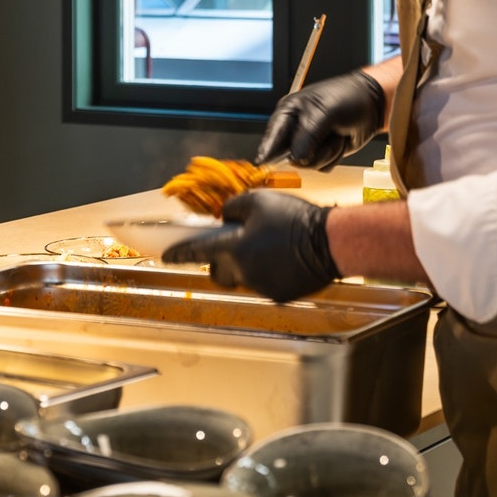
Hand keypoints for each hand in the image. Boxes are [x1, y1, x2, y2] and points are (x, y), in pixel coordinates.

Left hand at [162, 190, 337, 301]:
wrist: (330, 242)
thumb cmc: (294, 219)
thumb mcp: (258, 201)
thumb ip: (233, 208)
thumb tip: (225, 217)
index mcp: (232, 248)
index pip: (196, 252)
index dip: (179, 253)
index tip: (166, 256)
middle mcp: (242, 272)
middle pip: (218, 272)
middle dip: (219, 262)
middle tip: (232, 247)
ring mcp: (260, 286)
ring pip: (243, 277)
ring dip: (247, 264)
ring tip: (268, 247)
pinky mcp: (278, 295)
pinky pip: (264, 284)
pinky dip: (267, 272)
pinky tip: (284, 259)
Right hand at [254, 70, 385, 169]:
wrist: (373, 104)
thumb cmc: (348, 97)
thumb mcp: (325, 112)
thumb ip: (308, 134)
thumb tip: (296, 157)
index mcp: (289, 112)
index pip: (272, 134)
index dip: (267, 150)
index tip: (262, 163)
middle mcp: (296, 129)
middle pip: (289, 155)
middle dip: (309, 151)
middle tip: (324, 136)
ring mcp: (309, 143)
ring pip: (307, 163)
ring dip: (326, 152)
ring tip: (336, 134)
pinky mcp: (322, 153)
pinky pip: (322, 166)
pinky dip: (334, 156)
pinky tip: (341, 141)